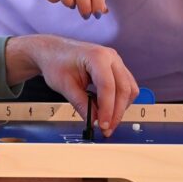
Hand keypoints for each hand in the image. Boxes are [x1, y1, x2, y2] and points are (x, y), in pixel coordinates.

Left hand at [4, 35, 137, 134]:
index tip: (102, 125)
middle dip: (116, 112)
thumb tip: (94, 122)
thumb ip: (81, 104)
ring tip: (107, 122)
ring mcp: (116, 62)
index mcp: (97, 56)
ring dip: (121, 108)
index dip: (107, 109)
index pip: (108, 86)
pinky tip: (107, 111)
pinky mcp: (117, 69)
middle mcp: (111, 57)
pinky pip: (126, 87)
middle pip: (123, 89)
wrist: (53, 51)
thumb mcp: (65, 86)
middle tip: (106, 129)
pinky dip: (120, 101)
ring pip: (129, 89)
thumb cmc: (56, 63)